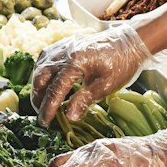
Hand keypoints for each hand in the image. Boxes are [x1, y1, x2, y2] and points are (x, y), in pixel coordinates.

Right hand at [32, 24, 152, 124]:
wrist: (129, 42)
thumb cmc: (121, 64)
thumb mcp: (106, 85)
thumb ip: (85, 100)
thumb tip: (69, 117)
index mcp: (75, 63)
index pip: (54, 90)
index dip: (48, 109)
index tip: (45, 123)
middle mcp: (63, 53)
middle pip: (40, 79)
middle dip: (38, 99)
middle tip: (43, 116)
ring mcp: (61, 47)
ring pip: (39, 69)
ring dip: (38, 88)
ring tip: (43, 104)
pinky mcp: (63, 46)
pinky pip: (44, 60)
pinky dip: (41, 74)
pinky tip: (46, 85)